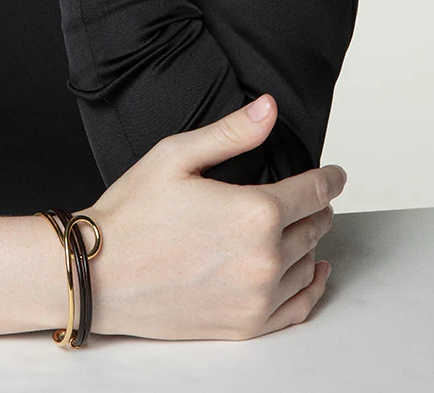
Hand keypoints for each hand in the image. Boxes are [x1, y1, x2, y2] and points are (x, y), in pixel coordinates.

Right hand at [74, 95, 342, 340]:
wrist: (99, 274)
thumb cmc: (131, 214)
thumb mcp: (176, 155)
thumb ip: (231, 132)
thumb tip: (268, 109)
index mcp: (254, 213)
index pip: (313, 191)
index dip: (329, 178)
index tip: (335, 174)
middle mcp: (264, 259)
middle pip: (314, 228)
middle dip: (317, 208)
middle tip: (312, 198)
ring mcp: (257, 297)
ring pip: (308, 265)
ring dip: (311, 244)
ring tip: (304, 229)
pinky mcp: (245, 325)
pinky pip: (298, 308)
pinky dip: (311, 288)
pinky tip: (312, 274)